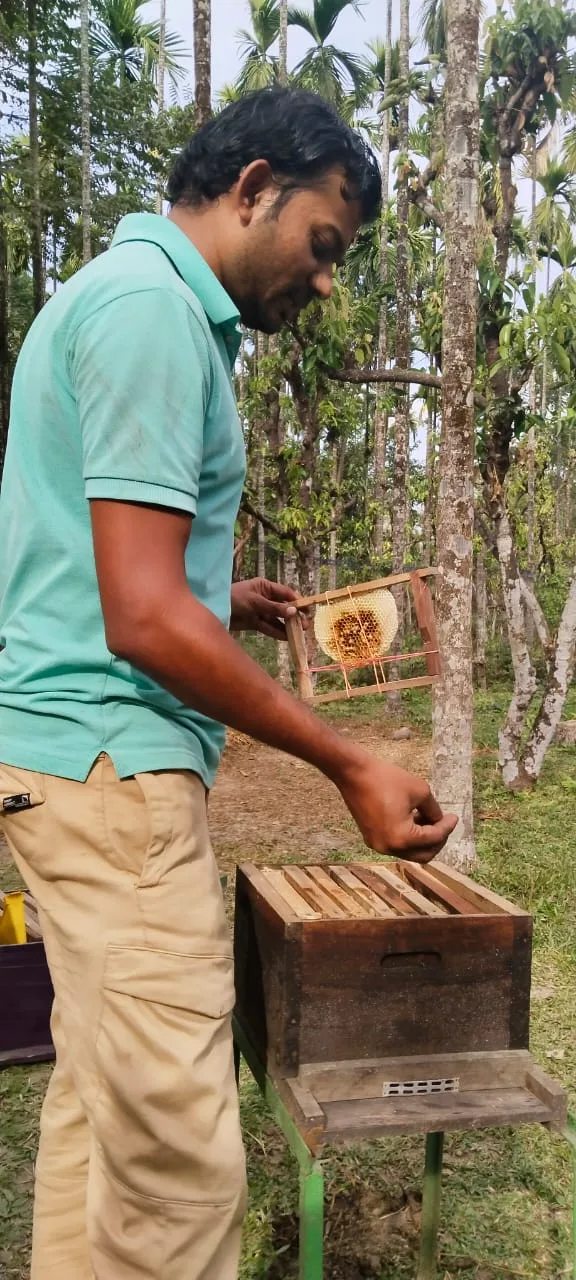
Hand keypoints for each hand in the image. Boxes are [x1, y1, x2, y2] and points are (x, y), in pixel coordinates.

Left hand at [230, 578, 307, 640]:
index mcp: (265, 587)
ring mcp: (259, 611)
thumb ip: (274, 608)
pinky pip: (269, 627)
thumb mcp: (255, 602)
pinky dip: (277, 632)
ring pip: (277, 619)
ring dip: (287, 626)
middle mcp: (264, 598)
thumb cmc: (233, 598)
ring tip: (299, 634)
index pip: (286, 593)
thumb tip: (294, 611)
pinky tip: (287, 637)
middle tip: (305, 626)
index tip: (307, 611)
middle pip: (283, 607)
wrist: (213, 609)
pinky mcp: (254, 622)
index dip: (298, 601)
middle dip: (294, 616)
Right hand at [334, 751, 457, 862]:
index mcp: (402, 838)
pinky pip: (396, 844)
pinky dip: (408, 837)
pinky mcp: (371, 839)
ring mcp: (378, 846)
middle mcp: (389, 848)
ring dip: (423, 839)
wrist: (353, 773)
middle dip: (437, 839)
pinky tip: (413, 819)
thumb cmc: (386, 778)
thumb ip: (434, 810)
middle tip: (445, 823)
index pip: (433, 838)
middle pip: (423, 854)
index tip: (454, 817)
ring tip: (429, 818)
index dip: (447, 827)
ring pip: (410, 851)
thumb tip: (439, 819)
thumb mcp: (420, 790)